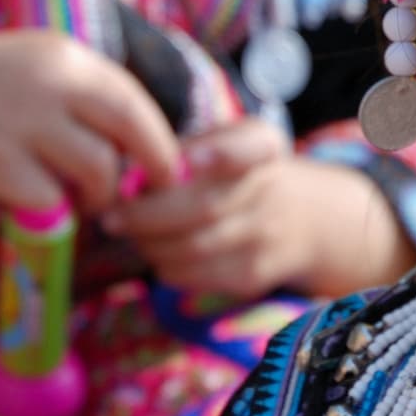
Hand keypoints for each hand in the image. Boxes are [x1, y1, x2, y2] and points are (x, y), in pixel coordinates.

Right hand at [0, 30, 181, 213]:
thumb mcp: (33, 66)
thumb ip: (81, 92)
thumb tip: (138, 137)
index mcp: (63, 56)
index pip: (132, 96)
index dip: (157, 136)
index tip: (166, 164)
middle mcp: (49, 83)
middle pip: (129, 127)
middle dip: (151, 166)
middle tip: (148, 192)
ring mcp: (22, 123)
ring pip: (99, 169)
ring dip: (100, 195)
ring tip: (84, 201)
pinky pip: (54, 200)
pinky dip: (59, 214)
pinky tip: (47, 210)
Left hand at [103, 118, 415, 298]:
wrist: (305, 219)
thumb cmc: (241, 172)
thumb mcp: (229, 139)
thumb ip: (187, 146)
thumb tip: (127, 170)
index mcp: (262, 146)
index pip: (252, 146)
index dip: (220, 153)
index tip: (187, 160)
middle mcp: (271, 189)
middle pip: (204, 207)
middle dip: (147, 215)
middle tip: (111, 218)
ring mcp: (265, 236)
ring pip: (194, 247)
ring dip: (149, 244)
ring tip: (128, 234)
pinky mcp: (253, 275)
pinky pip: (196, 275)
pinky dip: (164, 266)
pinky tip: (154, 251)